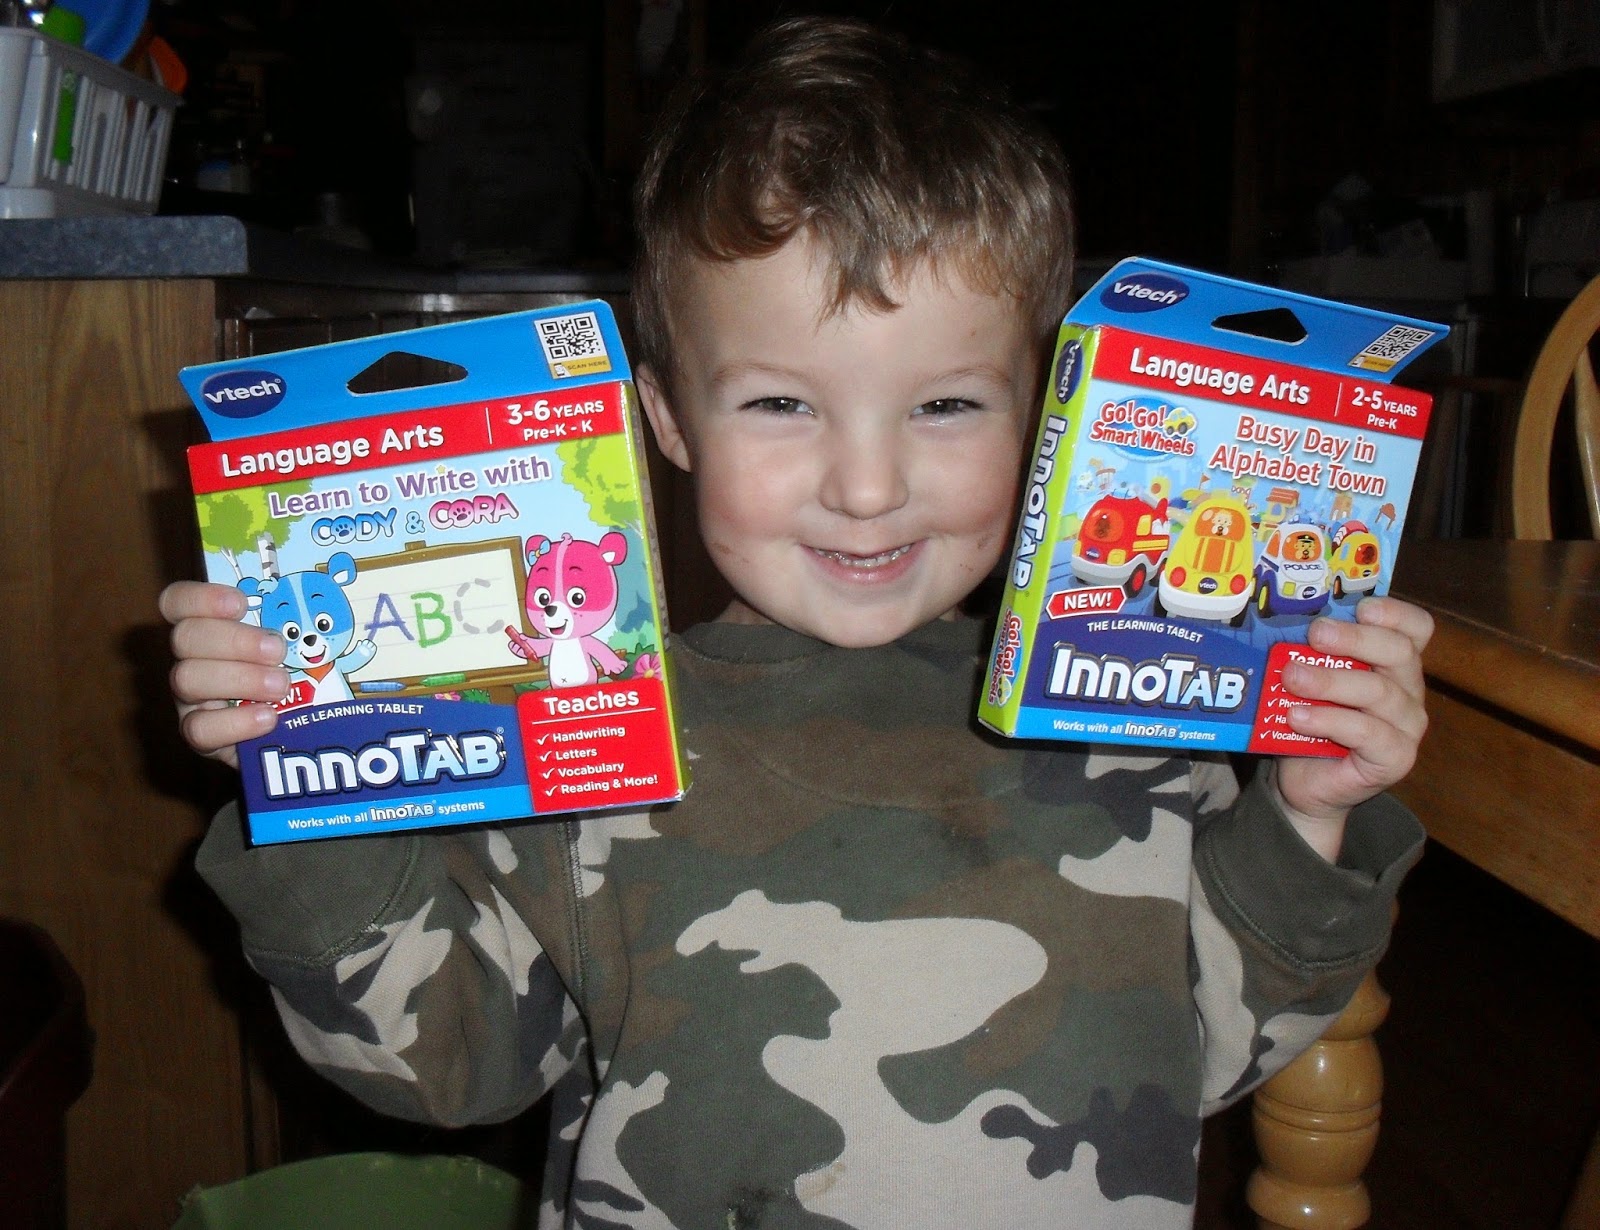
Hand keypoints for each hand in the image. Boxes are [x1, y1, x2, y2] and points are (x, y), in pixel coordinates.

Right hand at [160, 580, 289, 769]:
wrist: (304, 732)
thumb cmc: (301, 673)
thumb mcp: (303, 642)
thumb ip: (303, 617)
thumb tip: (336, 585)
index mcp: (209, 627)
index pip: (179, 602)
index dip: (201, 597)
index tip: (240, 604)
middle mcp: (193, 659)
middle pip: (185, 637)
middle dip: (234, 640)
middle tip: (278, 650)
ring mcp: (192, 699)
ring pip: (188, 679)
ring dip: (240, 678)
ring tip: (281, 686)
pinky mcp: (203, 737)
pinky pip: (200, 729)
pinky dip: (236, 723)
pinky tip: (269, 718)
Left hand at [1275, 596, 1432, 833]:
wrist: (1305, 781)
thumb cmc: (1310, 719)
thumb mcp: (1310, 678)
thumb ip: (1310, 653)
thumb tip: (1286, 621)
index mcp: (1394, 662)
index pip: (1416, 628)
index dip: (1395, 613)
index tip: (1361, 608)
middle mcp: (1408, 690)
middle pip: (1399, 653)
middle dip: (1354, 639)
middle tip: (1315, 634)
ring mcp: (1407, 726)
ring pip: (1378, 692)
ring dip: (1330, 681)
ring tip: (1291, 678)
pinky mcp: (1395, 758)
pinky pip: (1367, 732)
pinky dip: (1328, 720)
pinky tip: (1297, 717)